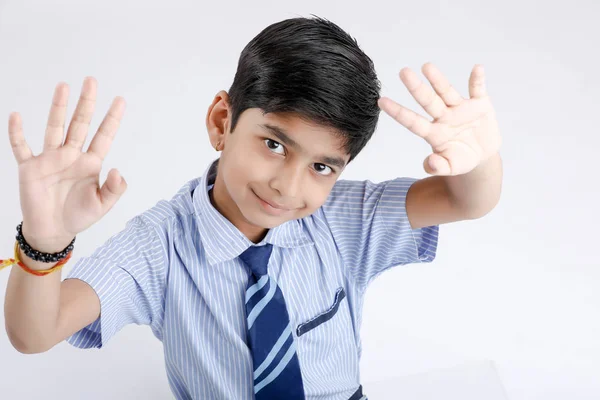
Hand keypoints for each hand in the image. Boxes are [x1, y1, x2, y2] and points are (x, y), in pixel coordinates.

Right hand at [7, 77, 126, 250]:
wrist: (53, 231)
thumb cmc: (79, 216)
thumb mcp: (102, 204)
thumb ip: (114, 189)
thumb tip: (118, 170)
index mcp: (90, 163)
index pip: (103, 136)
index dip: (112, 119)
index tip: (121, 99)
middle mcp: (71, 155)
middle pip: (80, 124)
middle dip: (86, 103)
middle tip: (91, 81)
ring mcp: (50, 159)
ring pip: (54, 128)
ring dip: (58, 108)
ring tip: (63, 86)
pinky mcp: (30, 168)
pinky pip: (22, 147)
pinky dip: (17, 133)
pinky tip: (16, 116)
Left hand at [378, 63, 500, 175]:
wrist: (483, 155)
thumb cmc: (461, 159)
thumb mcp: (450, 167)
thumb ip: (438, 167)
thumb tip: (429, 163)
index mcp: (433, 132)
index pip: (412, 121)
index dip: (398, 112)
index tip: (381, 101)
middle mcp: (443, 117)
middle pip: (427, 100)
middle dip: (416, 87)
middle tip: (403, 72)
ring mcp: (460, 109)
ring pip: (447, 91)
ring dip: (438, 80)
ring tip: (426, 66)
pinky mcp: (479, 104)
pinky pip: (478, 89)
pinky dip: (478, 80)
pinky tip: (477, 68)